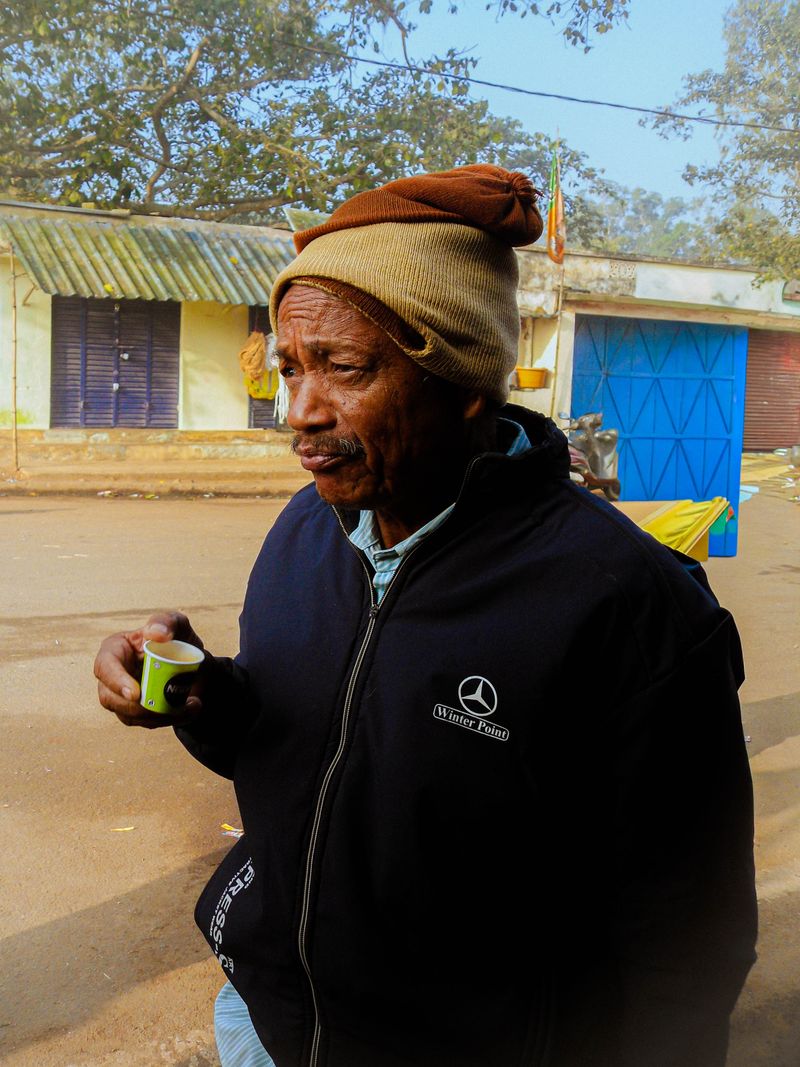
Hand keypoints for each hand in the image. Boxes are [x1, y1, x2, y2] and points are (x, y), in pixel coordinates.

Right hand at [95, 611, 206, 728]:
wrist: (193, 663)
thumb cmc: (177, 639)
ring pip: (129, 715)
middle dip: (140, 707)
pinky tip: (190, 710)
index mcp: (115, 650)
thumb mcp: (176, 623)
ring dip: (159, 716)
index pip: (105, 667)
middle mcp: (111, 675)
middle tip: (171, 706)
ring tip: (191, 706)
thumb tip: (158, 634)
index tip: (136, 693)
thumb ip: (167, 622)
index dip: (116, 682)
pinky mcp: (134, 712)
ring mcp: (120, 696)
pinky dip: (168, 720)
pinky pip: (145, 723)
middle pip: (111, 698)